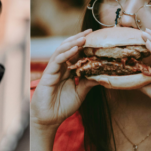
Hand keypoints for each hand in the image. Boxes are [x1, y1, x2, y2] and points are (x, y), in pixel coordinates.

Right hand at [29, 30, 100, 150]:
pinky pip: (57, 60)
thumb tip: (102, 75)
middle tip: (90, 31)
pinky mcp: (48, 74)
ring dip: (72, 43)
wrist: (49, 119)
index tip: (95, 37)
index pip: (75, 54)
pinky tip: (74, 49)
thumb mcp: (80, 93)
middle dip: (78, 39)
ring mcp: (53, 70)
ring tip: (84, 37)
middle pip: (68, 48)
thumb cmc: (63, 106)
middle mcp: (60, 68)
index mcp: (67, 71)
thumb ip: (89, 82)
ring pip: (62, 51)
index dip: (83, 45)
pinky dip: (66, 53)